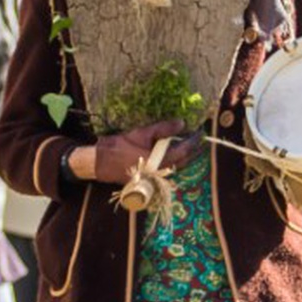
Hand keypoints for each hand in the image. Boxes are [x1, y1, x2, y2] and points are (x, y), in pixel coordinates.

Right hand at [72, 121, 200, 183]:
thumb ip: (162, 128)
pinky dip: (174, 160)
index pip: (184, 150)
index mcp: (160, 162)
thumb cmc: (120, 147)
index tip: (199, 131)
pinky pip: (167, 169)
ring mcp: (155, 178)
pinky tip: (174, 153)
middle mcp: (161, 172)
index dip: (193, 140)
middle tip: (199, 138)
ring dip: (185, 156)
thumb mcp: (142, 134)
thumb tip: (182, 123)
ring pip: (176, 166)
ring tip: (189, 144)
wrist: (101, 163)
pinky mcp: (150, 179)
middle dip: (193, 150)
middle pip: (184, 161)